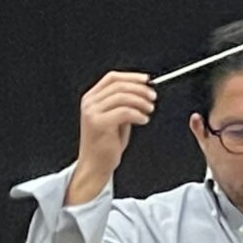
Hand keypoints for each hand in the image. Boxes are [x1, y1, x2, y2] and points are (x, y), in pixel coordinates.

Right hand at [70, 71, 155, 202]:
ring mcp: (92, 112)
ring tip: (149, 110)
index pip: (112, 78)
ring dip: (141, 102)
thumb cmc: (106, 145)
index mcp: (92, 98)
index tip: (147, 80)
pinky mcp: (99, 123)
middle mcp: (90, 102)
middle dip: (140, 89)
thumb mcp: (115, 119)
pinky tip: (144, 120)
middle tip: (153, 97)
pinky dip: (138, 114)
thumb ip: (123, 104)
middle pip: (119, 85)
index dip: (132, 77)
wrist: (95, 165)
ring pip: (123, 97)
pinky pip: (124, 112)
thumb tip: (142, 92)